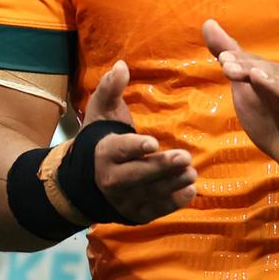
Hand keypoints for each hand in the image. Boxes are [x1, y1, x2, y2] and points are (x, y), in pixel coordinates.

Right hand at [83, 60, 197, 223]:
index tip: (153, 142)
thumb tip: (121, 65)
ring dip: (172, 183)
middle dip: (161, 167)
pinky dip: (173, 203)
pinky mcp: (136, 213)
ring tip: (192, 172)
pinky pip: (156, 210)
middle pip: (138, 176)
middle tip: (185, 157)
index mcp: (104, 153)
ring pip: (150, 194)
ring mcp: (124, 200)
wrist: (86, 180)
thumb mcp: (101, 111)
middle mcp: (112, 180)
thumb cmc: (100, 137)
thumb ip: (110, 88)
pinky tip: (190, 191)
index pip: (120, 150)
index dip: (136, 147)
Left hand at [202, 19, 278, 181]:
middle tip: (227, 65)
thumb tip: (208, 22)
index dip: (238, 60)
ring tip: (256, 76)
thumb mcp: (244, 87)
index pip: (251, 64)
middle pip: (265, 72)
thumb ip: (229, 58)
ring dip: (270, 83)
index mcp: (266, 76)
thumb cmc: (270, 112)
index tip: (222, 58)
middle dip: (247, 68)